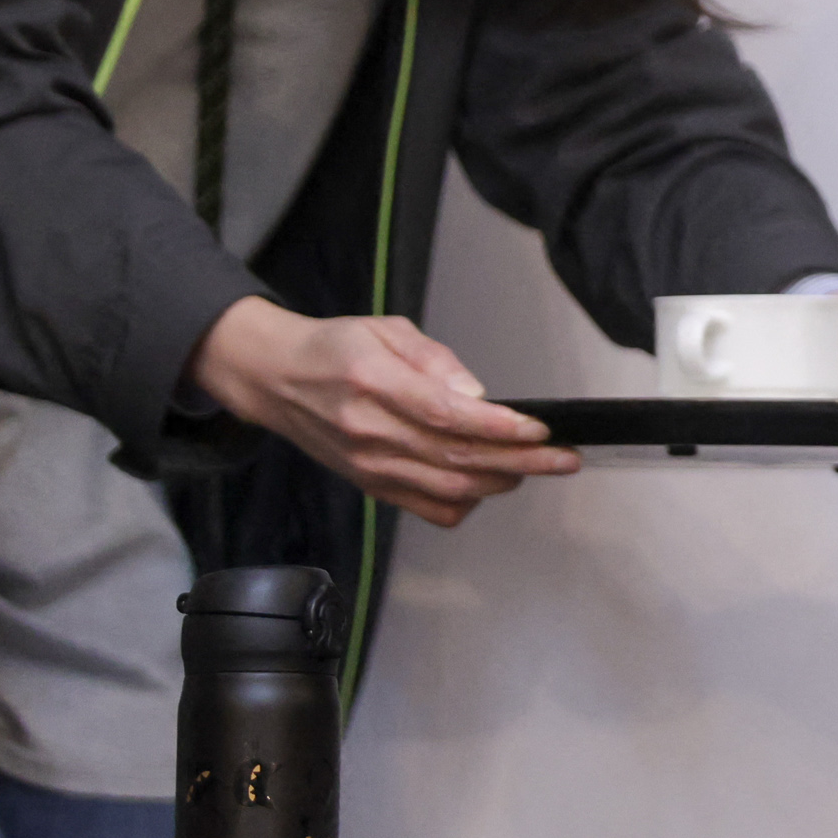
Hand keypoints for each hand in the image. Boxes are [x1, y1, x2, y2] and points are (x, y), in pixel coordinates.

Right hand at [185, 298, 569, 527]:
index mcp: (375, 384)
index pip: (448, 416)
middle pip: (457, 459)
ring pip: (447, 490)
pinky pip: (425, 508)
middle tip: (563, 457)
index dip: (500, 427)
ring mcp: (369, 465)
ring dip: (500, 483)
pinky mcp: (369, 484)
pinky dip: (465, 504)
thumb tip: (478, 394)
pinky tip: (488, 486)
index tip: (539, 427)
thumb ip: (435, 359)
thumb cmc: (333, 348)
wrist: (274, 378)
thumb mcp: (386, 329)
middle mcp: (370, 431)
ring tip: (537, 468)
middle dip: (521, 462)